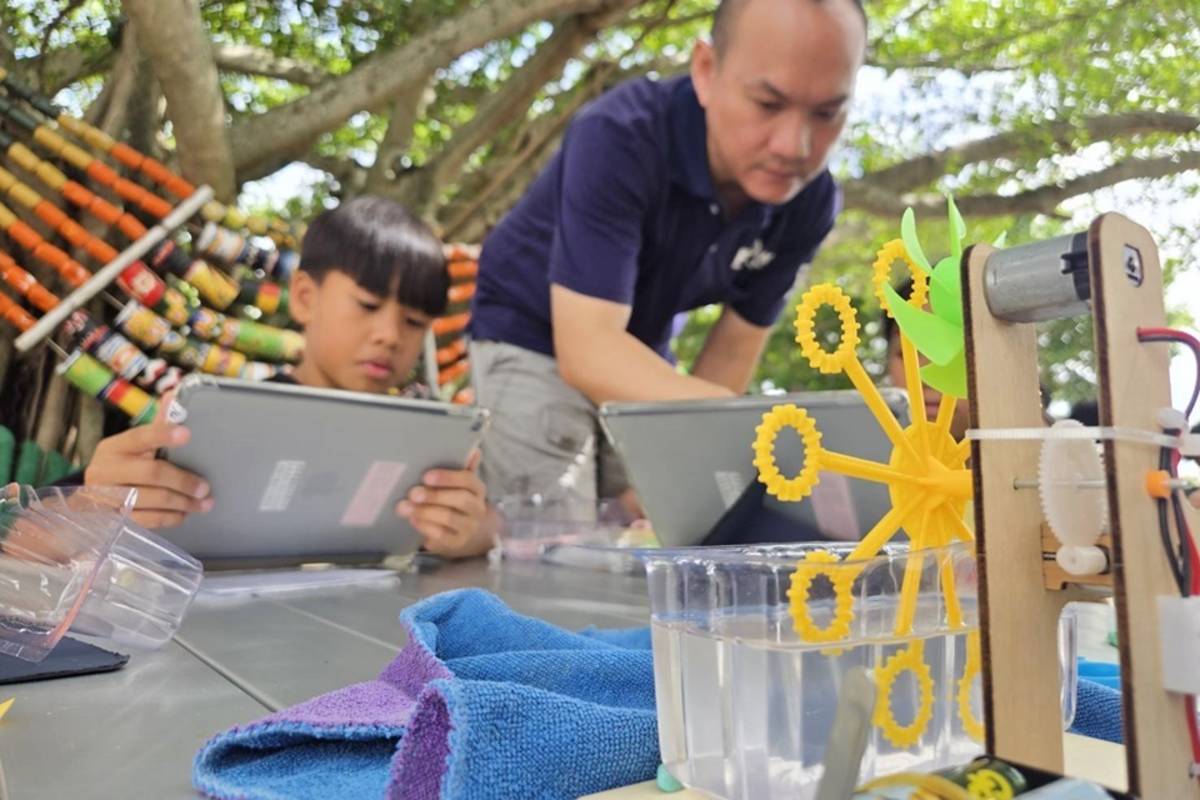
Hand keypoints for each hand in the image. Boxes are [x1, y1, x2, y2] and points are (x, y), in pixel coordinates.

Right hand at [83, 393, 211, 528]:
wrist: (88, 500)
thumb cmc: (122, 466)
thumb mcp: (134, 446)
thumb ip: (157, 424)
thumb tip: (176, 394)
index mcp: (114, 447)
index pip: (139, 437)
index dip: (163, 434)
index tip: (187, 434)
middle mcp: (106, 471)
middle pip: (150, 473)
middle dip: (182, 481)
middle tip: (205, 488)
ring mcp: (106, 498)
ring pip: (150, 500)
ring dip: (182, 502)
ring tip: (204, 503)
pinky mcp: (112, 520)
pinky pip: (146, 521)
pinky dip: (169, 518)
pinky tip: (184, 514)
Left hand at [396, 449, 494, 558]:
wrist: (458, 530)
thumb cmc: (452, 499)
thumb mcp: (456, 483)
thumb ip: (460, 466)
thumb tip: (473, 450)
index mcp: (477, 488)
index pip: (468, 480)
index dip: (448, 477)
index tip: (426, 476)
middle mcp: (477, 508)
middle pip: (460, 499)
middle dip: (434, 496)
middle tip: (412, 493)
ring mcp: (468, 527)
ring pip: (449, 517)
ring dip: (424, 511)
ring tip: (404, 507)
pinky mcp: (456, 542)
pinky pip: (441, 535)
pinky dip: (425, 526)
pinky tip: (412, 520)